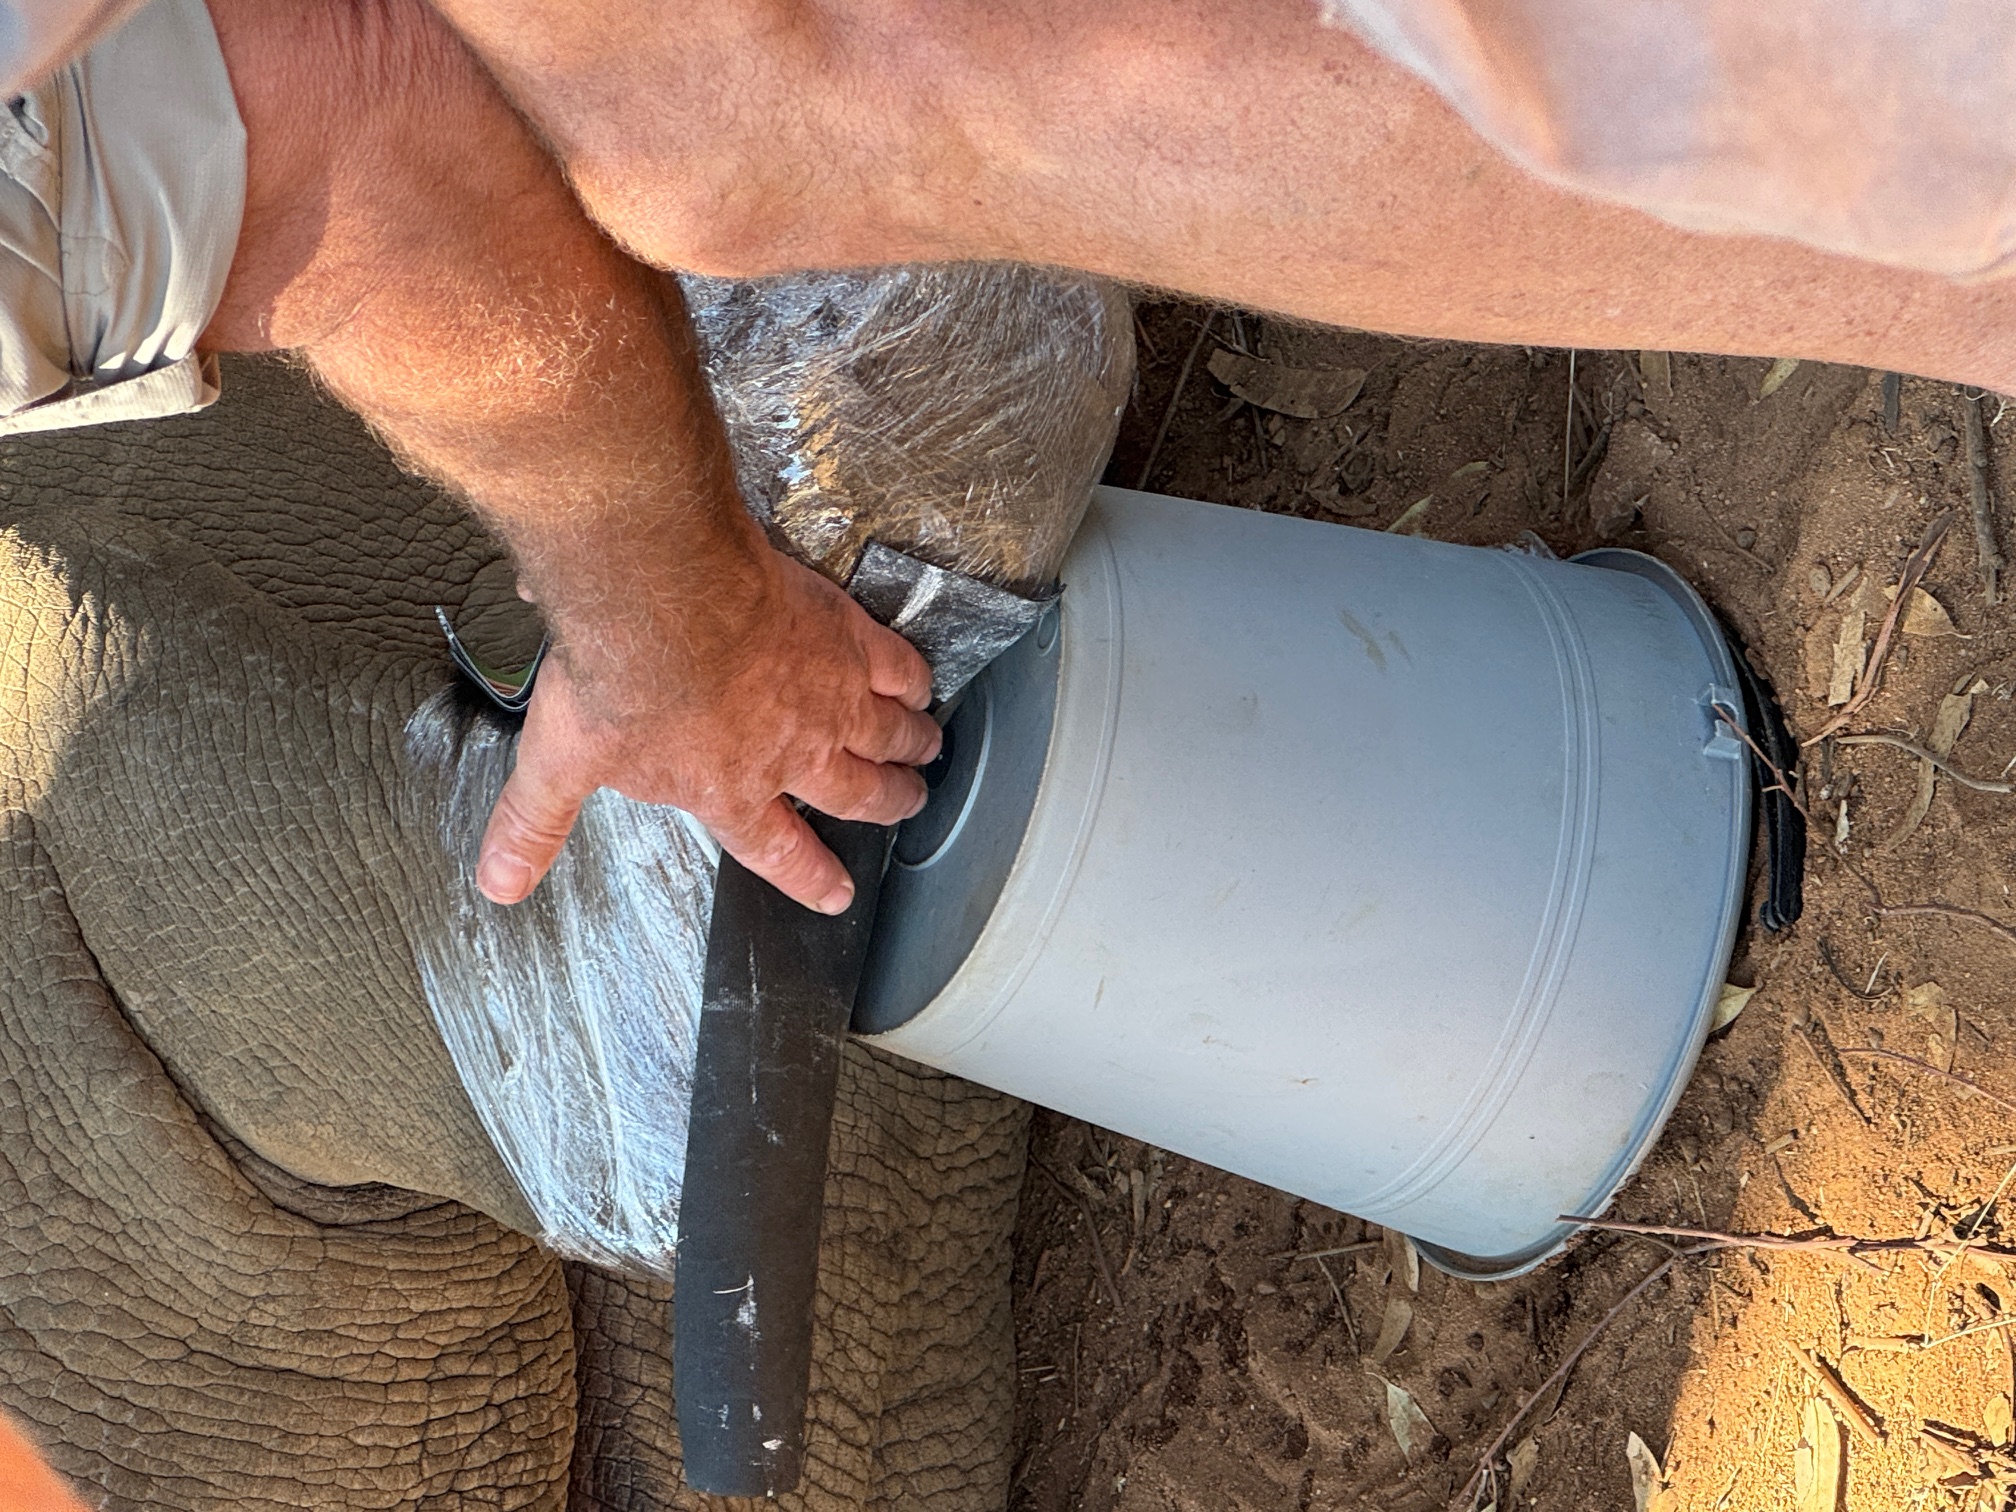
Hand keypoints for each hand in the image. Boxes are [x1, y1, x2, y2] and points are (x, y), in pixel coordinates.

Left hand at [474, 545, 939, 911]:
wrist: (661, 598)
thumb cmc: (618, 679)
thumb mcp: (561, 762)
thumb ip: (535, 825)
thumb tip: (497, 883)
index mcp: (731, 792)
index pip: (778, 850)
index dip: (811, 877)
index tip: (838, 894)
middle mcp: (793, 755)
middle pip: (855, 791)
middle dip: (886, 802)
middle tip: (908, 803)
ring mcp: (827, 697)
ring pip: (886, 733)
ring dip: (910, 746)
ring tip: (927, 750)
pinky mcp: (844, 638)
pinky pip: (897, 667)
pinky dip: (913, 678)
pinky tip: (923, 683)